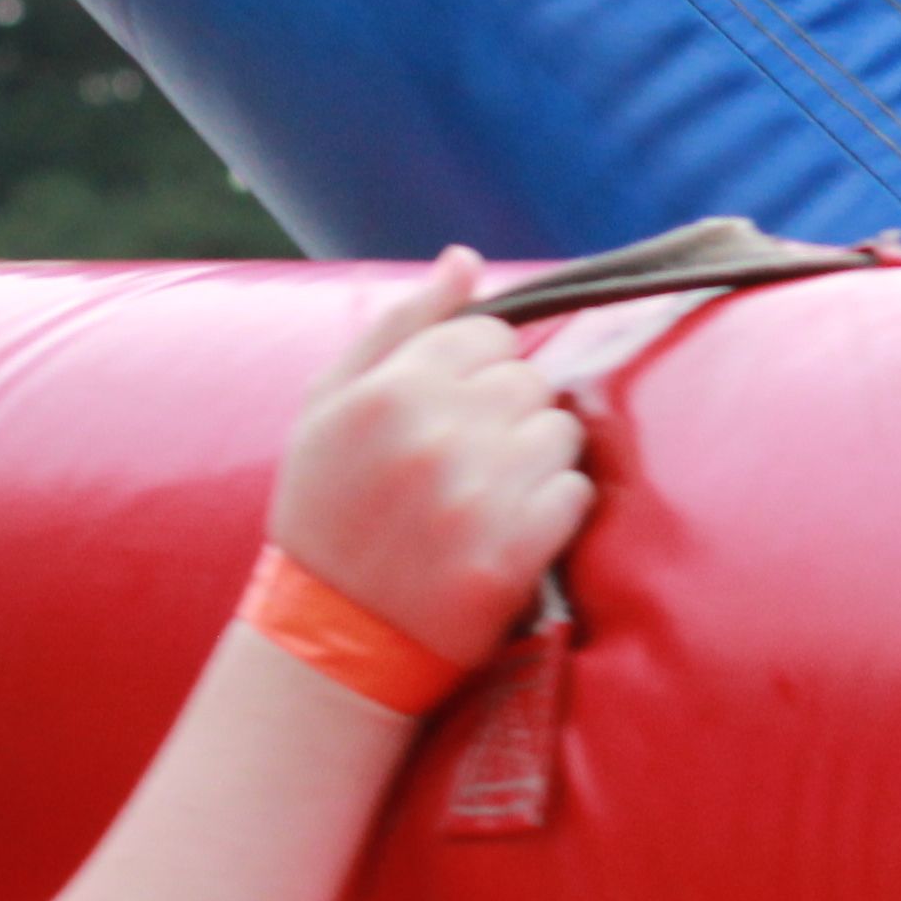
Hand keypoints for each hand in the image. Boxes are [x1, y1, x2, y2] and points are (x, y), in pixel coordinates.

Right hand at [268, 253, 595, 666]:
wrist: (331, 640)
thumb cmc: (326, 512)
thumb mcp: (327, 407)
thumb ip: (400, 326)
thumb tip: (463, 260)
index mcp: (389, 390)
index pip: (489, 334)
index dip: (474, 371)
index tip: (449, 412)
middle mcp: (437, 436)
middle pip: (529, 380)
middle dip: (506, 413)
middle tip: (464, 461)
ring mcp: (479, 497)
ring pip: (560, 432)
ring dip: (535, 460)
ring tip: (486, 495)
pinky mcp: (514, 556)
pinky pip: (574, 494)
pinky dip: (552, 509)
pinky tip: (507, 529)